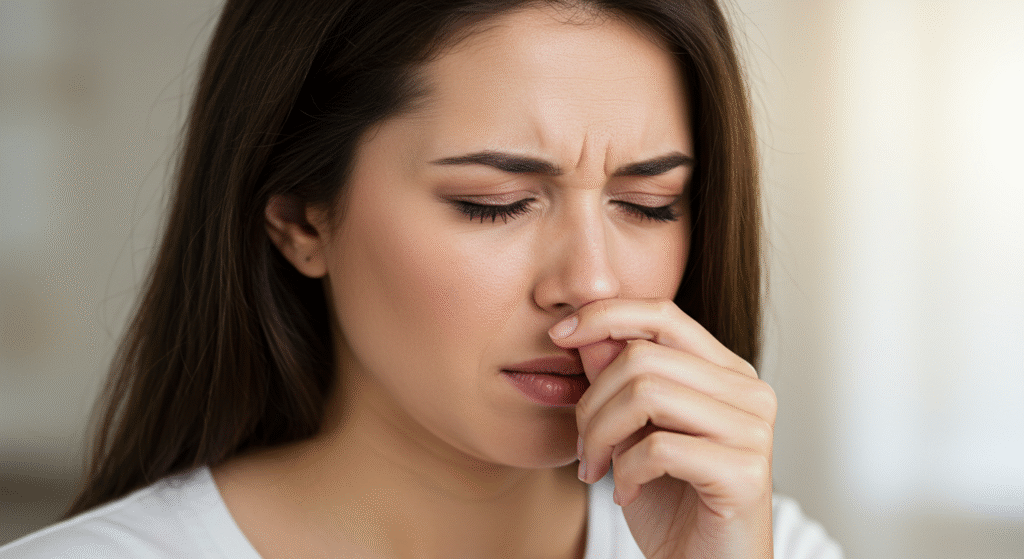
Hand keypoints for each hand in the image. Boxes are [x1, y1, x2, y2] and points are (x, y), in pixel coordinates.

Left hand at [549, 299, 774, 558]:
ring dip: (600, 436)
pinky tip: (626, 493)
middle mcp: (749, 391)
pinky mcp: (747, 472)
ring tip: (595, 468)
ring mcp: (753, 430)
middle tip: (581, 446)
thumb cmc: (670, 501)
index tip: (558, 336)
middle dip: (591, 402)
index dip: (605, 316)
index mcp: (726, 371)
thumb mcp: (631, 430)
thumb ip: (616, 378)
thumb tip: (584, 329)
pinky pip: (659, 447)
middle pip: (643, 357)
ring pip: (647, 394)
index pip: (663, 315)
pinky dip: (626, 471)